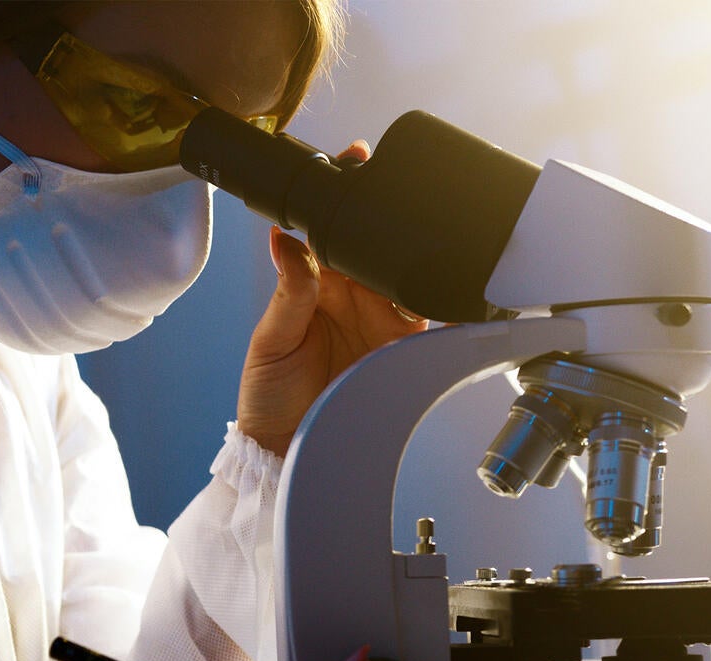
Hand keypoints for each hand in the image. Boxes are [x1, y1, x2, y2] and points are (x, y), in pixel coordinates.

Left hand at [237, 139, 427, 456]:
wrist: (285, 449)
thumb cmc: (267, 395)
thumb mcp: (270, 341)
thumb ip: (288, 292)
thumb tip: (284, 238)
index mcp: (316, 284)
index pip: (332, 230)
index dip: (346, 197)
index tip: (357, 161)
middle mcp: (352, 296)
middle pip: (377, 245)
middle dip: (390, 216)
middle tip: (399, 186)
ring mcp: (380, 319)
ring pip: (406, 274)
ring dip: (413, 254)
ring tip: (421, 234)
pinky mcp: (402, 347)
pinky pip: (428, 317)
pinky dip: (440, 300)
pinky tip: (443, 283)